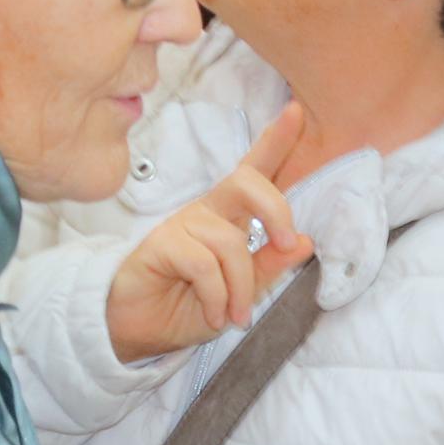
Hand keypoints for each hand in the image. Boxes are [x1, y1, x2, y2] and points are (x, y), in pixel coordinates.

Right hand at [105, 104, 315, 362]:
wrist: (139, 332)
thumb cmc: (188, 307)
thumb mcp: (240, 294)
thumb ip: (269, 267)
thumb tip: (304, 242)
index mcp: (230, 218)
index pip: (254, 172)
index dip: (275, 142)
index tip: (296, 112)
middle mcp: (208, 213)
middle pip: (246, 183)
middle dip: (276, 209)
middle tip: (287, 242)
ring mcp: (182, 224)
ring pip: (230, 242)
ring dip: (241, 288)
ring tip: (234, 316)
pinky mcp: (161, 243)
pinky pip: (204, 265)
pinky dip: (217, 297)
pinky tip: (213, 316)